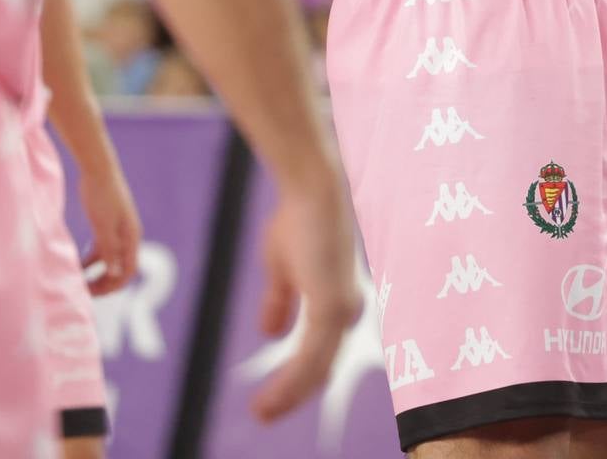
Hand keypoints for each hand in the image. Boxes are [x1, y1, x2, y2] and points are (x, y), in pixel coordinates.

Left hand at [79, 152, 143, 297]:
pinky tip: (77, 265)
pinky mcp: (106, 225)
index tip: (95, 294)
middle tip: (85, 293)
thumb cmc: (101, 195)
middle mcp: (127, 236)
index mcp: (131, 236)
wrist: (97, 168)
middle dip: (105, 283)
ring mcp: (117, 230)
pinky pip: (101, 249)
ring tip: (79, 282)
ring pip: (109, 260)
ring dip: (96, 273)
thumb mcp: (103, 224)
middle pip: (120, 268)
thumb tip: (114, 273)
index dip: (115, 285)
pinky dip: (90, 260)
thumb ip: (109, 249)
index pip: (128, 270)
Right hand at [247, 168, 363, 422]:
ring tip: (261, 414)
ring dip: (288, 396)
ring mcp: (341, 312)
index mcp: (337, 304)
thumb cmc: (298, 219)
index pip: (321, 355)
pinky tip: (269, 398)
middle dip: (293, 396)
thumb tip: (269, 333)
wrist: (310, 191)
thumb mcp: (282, 269)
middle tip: (263, 415)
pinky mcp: (331, 308)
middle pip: (322, 370)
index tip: (271, 399)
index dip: (298, 380)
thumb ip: (280, 302)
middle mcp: (346, 313)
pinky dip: (289, 383)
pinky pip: (309, 358)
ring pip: (316, 370)